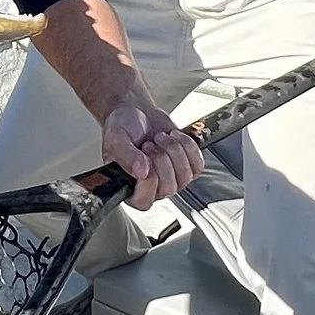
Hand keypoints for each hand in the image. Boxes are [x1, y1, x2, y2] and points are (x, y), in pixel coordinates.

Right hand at [101, 89, 200, 203]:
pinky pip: (197, 165)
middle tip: (149, 144)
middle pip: (169, 188)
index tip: (144, 157)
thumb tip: (141, 172)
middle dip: (161, 158)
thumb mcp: (116, 138)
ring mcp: (172, 180)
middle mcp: (152, 189)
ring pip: (185, 176)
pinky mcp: (186, 168)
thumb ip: (125, 155)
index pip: (144, 201)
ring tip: (159, 138)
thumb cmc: (123, 128)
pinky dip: (188, 146)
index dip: (148, 181)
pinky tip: (174, 137)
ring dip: (174, 150)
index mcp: (129, 188)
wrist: (137, 112)